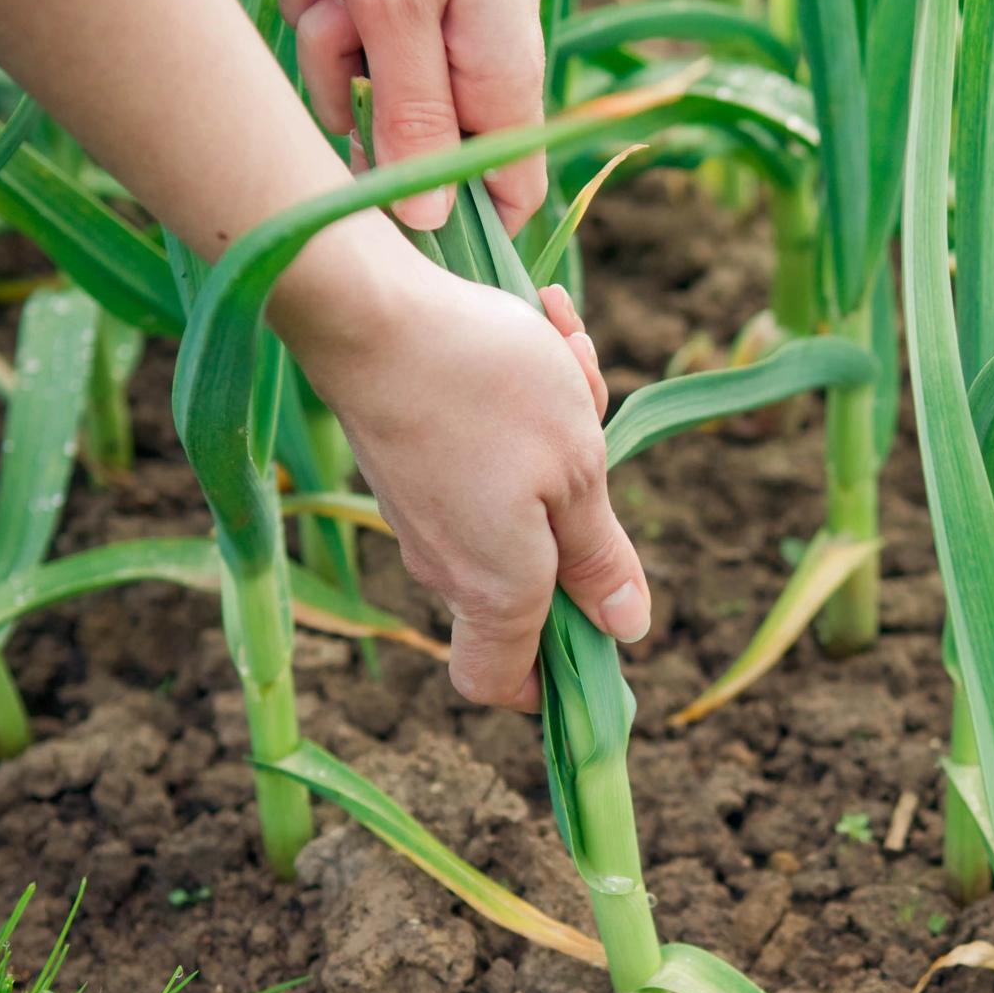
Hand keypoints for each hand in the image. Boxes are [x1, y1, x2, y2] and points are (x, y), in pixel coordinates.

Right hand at [274, 235, 641, 711]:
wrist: (369, 308)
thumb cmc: (487, 391)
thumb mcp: (577, 472)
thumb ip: (599, 557)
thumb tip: (625, 629)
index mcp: (494, 589)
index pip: (501, 684)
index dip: (550, 684)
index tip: (596, 642)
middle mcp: (446, 563)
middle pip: (531, 576)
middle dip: (585, 508)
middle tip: (600, 430)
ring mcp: (420, 510)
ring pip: (519, 493)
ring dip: (562, 430)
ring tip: (568, 354)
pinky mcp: (407, 459)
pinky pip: (486, 449)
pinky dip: (522, 398)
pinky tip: (539, 327)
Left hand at [277, 0, 547, 234]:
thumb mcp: (398, 4)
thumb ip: (413, 114)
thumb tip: (430, 221)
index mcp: (500, 77)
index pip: (511, 193)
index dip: (461, 225)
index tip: (389, 227)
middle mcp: (474, 61)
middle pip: (406, 138)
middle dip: (356, 94)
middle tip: (345, 26)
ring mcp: (437, 25)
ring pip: (354, 74)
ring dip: (325, 26)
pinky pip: (336, 17)